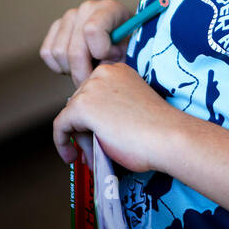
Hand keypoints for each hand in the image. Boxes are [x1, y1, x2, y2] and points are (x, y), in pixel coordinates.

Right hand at [40, 0, 131, 86]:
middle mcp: (87, 8)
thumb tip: (101, 65)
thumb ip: (119, 60)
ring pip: (58, 53)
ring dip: (72, 69)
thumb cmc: (128, 48)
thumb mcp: (131, 53)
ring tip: (88, 68)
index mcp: (109, 8)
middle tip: (95, 80)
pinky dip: (59, 66)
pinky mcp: (55, 27)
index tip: (112, 59)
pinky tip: (76, 65)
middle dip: (84, 72)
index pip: (92, 30)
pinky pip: (47, 53)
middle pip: (74, 49)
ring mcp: (69, 16)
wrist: (120, 42)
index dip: (101, 52)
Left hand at [53, 61, 179, 174]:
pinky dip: (62, 143)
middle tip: (95, 152)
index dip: (93, 118)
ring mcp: (92, 87)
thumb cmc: (158, 130)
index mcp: (118, 70)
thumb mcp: (130, 110)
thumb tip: (83, 130)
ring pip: (72, 117)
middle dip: (85, 131)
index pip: (93, 93)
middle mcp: (103, 73)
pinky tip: (71, 156)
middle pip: (80, 104)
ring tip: (94, 157)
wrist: (167, 137)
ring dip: (80, 140)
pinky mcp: (82, 106)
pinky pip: (60, 127)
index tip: (96, 134)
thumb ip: (109, 111)